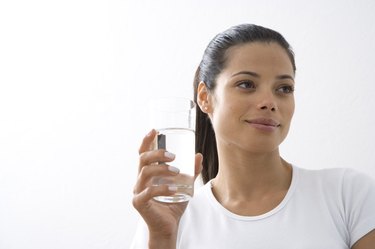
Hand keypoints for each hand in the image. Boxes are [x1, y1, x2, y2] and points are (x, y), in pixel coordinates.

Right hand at [132, 129, 202, 247]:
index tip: (154, 130)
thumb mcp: (185, 185)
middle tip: (172, 155)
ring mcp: (138, 191)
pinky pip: (148, 192)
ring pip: (144, 173)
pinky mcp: (140, 203)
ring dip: (161, 169)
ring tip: (176, 171)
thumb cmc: (173, 204)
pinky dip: (162, 188)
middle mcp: (140, 180)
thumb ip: (191, 172)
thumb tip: (198, 155)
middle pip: (142, 159)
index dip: (147, 141)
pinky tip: (174, 189)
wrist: (168, 226)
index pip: (143, 153)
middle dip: (157, 153)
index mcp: (147, 173)